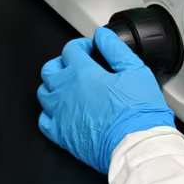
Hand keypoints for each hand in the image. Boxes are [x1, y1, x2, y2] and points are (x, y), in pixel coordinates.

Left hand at [37, 27, 174, 173]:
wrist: (136, 146)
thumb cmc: (139, 112)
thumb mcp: (135, 71)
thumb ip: (115, 49)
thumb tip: (103, 36)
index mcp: (83, 73)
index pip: (71, 50)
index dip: (81, 45)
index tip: (89, 49)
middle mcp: (66, 91)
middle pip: (50, 69)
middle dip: (62, 63)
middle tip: (75, 65)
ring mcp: (61, 114)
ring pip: (44, 92)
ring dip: (54, 86)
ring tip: (68, 87)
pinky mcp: (61, 135)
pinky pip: (44, 120)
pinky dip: (49, 113)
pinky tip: (61, 112)